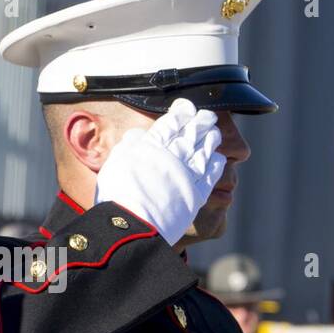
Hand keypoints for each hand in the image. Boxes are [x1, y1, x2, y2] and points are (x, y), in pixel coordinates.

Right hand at [94, 98, 225, 245]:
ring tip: (215, 133)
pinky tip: (219, 158)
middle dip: (201, 122)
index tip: (187, 107)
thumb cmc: (116, 195)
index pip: (170, 123)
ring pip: (204, 151)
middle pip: (191, 134)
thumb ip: (129, 145)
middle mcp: (173, 157)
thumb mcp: (115, 162)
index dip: (181, 112)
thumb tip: (139, 134)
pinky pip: (210, 176)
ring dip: (211, 140)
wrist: (130, 225)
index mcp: (152, 146)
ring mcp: (187, 175)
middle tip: (208, 115)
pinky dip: (216, 165)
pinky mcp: (195, 195)